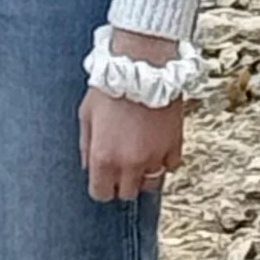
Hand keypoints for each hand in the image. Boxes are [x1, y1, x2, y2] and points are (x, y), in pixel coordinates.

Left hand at [81, 88, 188, 203]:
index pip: (101, 194)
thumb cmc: (112, 85)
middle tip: (121, 167)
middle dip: (122, 183)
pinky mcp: (174, 145)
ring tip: (140, 158)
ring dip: (144, 175)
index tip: (103, 178)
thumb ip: (86, 145)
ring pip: (151, 184)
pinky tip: (157, 146)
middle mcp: (129, 163)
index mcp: (103, 157)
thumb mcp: (86, 114)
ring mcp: (154, 156)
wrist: (143, 65)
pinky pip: (171, 167)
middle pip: (127, 193)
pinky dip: (164, 161)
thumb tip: (88, 166)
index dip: (101, 187)